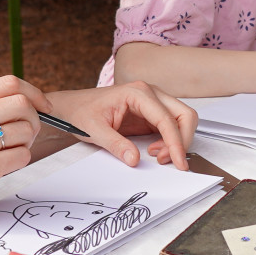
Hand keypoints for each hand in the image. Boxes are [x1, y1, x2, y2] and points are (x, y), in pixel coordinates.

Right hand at [0, 75, 47, 230]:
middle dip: (34, 118)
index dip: (33, 92)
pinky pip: (23, 155)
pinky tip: (4, 165)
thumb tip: (24, 99)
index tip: (42, 105)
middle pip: (22, 103)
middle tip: (27, 132)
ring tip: (10, 151)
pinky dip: (20, 160)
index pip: (8, 83)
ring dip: (27, 142)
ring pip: (26, 130)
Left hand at [44, 80, 197, 168]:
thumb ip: (115, 144)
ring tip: (157, 156)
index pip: (167, 118)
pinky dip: (170, 141)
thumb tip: (134, 158)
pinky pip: (171, 127)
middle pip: (184, 115)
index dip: (175, 142)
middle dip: (182, 140)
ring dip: (177, 141)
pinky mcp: (150, 114)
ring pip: (181, 120)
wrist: (71, 107)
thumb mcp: (94, 130)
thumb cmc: (80, 111)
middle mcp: (150, 94)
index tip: (177, 161)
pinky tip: (154, 151)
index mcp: (137, 92)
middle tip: (171, 161)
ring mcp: (152, 103)